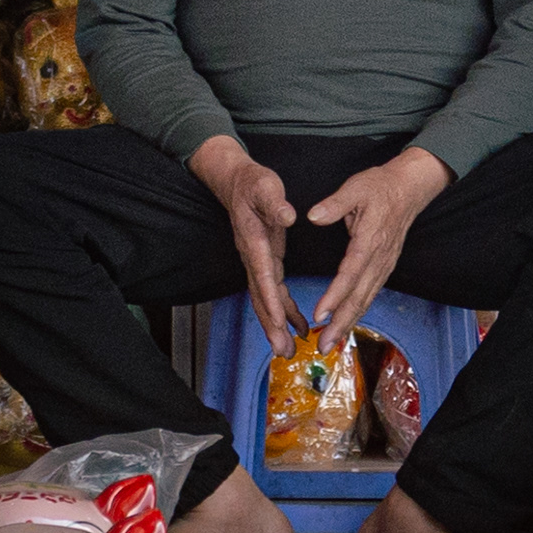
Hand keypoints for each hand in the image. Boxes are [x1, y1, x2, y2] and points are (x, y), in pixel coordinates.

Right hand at [189, 135, 298, 353]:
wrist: (235, 182)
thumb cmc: (253, 183)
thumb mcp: (266, 186)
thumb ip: (275, 203)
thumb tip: (289, 216)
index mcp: (255, 241)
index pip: (264, 275)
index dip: (271, 300)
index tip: (279, 322)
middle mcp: (252, 257)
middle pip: (260, 297)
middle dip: (270, 325)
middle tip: (282, 350)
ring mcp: (256, 262)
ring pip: (264, 300)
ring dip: (275, 325)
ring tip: (287, 349)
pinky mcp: (263, 262)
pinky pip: (272, 292)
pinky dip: (283, 311)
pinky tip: (297, 326)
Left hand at [305, 146, 449, 335]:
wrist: (410, 188)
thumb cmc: (380, 187)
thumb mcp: (356, 187)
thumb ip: (334, 204)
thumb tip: (313, 216)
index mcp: (370, 239)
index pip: (351, 272)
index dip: (335, 295)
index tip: (320, 314)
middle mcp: (379, 258)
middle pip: (360, 296)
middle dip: (341, 323)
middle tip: (324, 345)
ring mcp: (384, 265)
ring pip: (366, 300)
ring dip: (348, 323)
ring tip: (331, 343)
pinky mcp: (385, 267)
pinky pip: (371, 294)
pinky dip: (358, 312)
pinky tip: (346, 324)